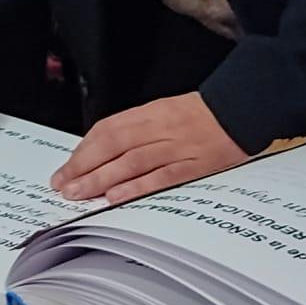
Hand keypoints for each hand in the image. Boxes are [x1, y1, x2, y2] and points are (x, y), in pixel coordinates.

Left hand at [51, 92, 248, 205]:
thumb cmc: (203, 113)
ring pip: (131, 163)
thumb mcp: (165, 112)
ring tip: (79, 194)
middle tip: (63, 185)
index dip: (83, 151)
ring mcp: (177, 147)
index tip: (66, 168)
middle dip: (84, 167)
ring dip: (101, 179)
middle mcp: (159, 128)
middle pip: (113, 147)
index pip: (107, 130)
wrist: (243, 107)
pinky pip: (161, 177)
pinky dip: (137, 187)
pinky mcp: (195, 166)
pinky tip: (116, 197)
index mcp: (149, 113)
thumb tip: (103, 153)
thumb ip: (137, 130)